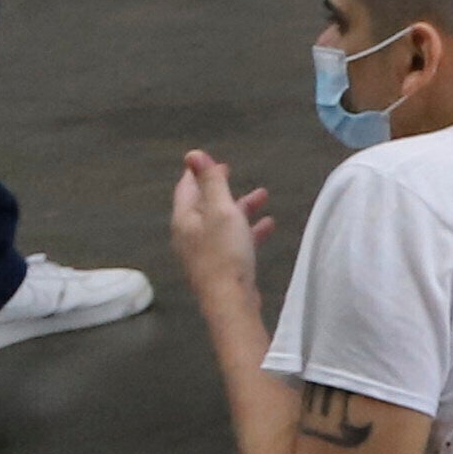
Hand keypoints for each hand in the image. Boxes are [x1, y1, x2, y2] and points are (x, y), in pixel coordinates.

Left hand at [165, 148, 270, 304]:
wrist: (229, 300)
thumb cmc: (225, 251)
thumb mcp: (221, 210)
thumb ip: (211, 182)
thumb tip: (193, 154)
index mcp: (185, 219)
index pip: (187, 188)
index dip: (198, 172)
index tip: (211, 160)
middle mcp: (189, 234)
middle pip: (203, 204)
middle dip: (220, 187)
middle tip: (231, 171)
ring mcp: (204, 251)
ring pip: (221, 221)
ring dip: (239, 207)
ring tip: (263, 195)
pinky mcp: (219, 264)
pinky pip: (232, 239)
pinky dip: (247, 228)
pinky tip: (267, 226)